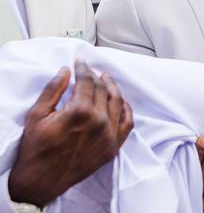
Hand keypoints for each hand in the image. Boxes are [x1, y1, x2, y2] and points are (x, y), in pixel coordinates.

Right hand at [9, 62, 133, 206]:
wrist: (40, 180)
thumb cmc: (36, 148)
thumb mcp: (36, 115)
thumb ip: (53, 89)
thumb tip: (66, 70)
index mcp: (80, 111)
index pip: (87, 81)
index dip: (84, 69)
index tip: (81, 62)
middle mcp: (99, 121)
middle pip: (103, 90)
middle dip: (96, 77)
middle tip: (91, 71)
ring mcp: (109, 135)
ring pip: (117, 102)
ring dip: (112, 88)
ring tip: (107, 79)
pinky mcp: (113, 147)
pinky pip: (127, 123)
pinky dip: (126, 109)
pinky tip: (121, 102)